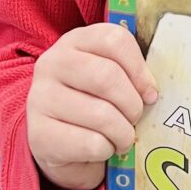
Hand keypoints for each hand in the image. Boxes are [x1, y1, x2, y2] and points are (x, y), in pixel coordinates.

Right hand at [26, 22, 157, 189]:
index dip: (140, 69)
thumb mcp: (111, 79)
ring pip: (101, 114)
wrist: (59, 144)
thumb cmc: (93, 104)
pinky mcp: (38, 134)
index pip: (115, 40)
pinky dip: (106, 149)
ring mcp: (40, 98)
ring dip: (123, 132)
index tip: (149, 92)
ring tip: (122, 137)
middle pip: (107, 76)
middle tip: (136, 118)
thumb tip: (151, 93)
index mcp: (74, 41)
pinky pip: (90, 143)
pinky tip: (103, 148)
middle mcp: (51, 63)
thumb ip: (131, 74)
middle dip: (132, 104)